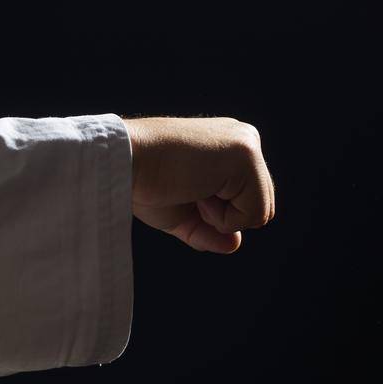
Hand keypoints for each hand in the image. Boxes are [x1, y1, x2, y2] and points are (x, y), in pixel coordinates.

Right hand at [121, 116, 275, 253]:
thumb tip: (234, 244)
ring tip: (190, 189)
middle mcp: (243, 139)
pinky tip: (197, 191)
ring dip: (222, 217)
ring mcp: (247, 145)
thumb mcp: (178, 212)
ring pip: (261, 210)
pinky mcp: (246, 157)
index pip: (245, 198)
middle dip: (222, 216)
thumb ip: (208, 229)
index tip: (181, 191)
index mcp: (228, 146)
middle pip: (259, 204)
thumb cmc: (141, 182)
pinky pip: (255, 213)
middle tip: (186, 192)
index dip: (214, 214)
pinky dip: (225, 218)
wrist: (121, 161)